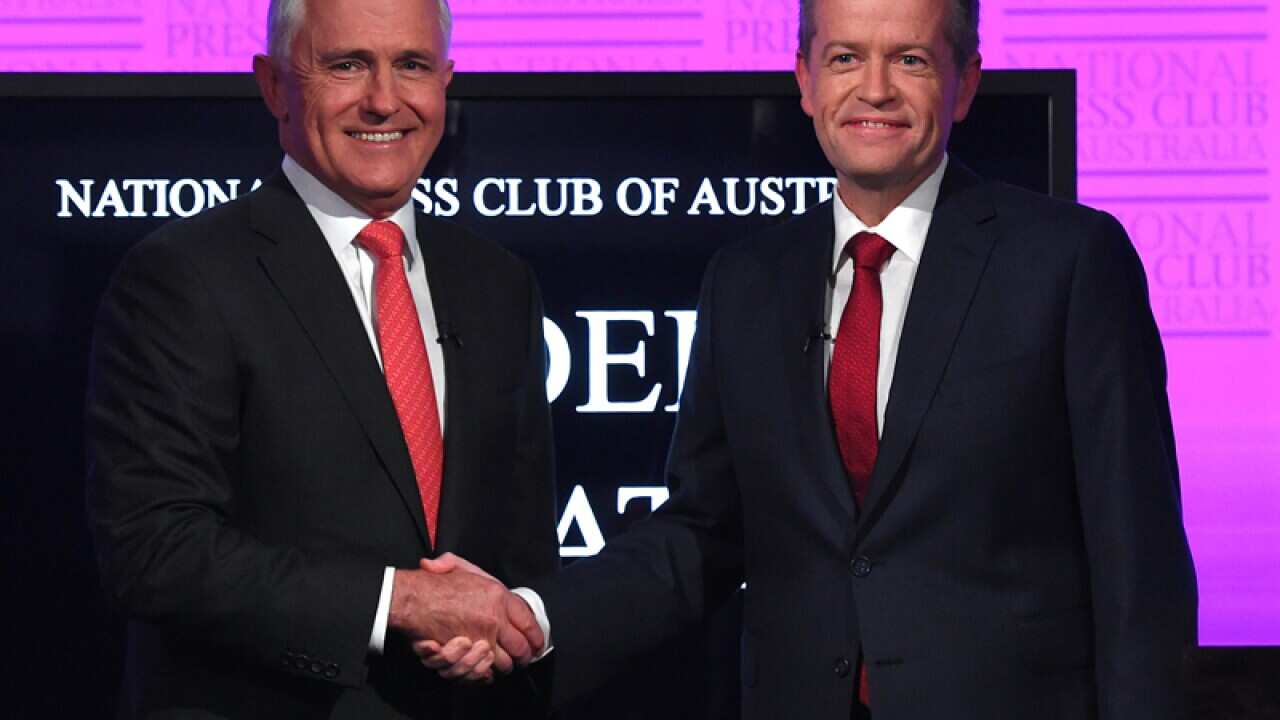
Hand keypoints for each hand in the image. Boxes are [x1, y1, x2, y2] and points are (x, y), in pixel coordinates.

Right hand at [412, 554, 544, 678]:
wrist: (413, 599)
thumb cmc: (434, 584)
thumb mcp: (459, 565)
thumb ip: (476, 571)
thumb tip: (487, 582)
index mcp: (498, 595)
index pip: (529, 621)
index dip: (536, 636)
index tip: (537, 643)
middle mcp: (495, 618)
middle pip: (521, 647)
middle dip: (524, 656)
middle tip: (523, 659)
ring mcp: (481, 638)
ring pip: (504, 662)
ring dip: (504, 666)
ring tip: (504, 665)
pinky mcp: (466, 654)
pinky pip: (485, 671)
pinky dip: (487, 674)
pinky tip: (487, 670)